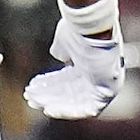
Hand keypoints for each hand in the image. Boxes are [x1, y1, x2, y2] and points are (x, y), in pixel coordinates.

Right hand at [23, 0, 125, 119]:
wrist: (94, 29)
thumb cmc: (81, 30)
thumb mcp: (65, 40)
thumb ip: (61, 50)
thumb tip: (57, 55)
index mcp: (89, 59)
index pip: (67, 78)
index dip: (49, 84)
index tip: (33, 87)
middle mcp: (97, 72)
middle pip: (70, 90)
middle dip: (49, 95)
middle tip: (30, 97)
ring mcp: (104, 82)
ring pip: (76, 100)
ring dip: (55, 104)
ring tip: (35, 102)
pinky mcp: (108, 91)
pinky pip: (88, 108)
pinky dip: (69, 111)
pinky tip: (50, 110)